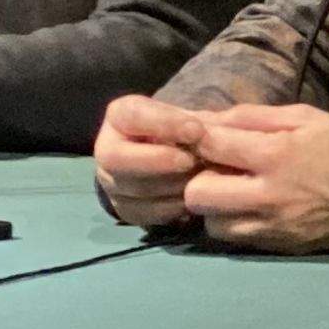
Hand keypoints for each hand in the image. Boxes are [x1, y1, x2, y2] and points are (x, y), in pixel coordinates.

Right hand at [94, 94, 209, 227]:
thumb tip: (221, 131)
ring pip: (133, 190)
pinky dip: (172, 208)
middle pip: (117, 159)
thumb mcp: (191, 118)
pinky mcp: (124, 209)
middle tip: (193, 162)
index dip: (164, 124)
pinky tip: (193, 199)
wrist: (173, 158)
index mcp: (120, 115)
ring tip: (199, 179)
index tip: (197, 130)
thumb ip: (204, 122)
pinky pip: (145, 214)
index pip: (132, 115)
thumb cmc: (183, 131)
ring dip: (171, 186)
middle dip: (158, 161)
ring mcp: (111, 182)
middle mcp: (106, 148)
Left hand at [179, 105, 328, 252]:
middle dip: (198, 178)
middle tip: (214, 169)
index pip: (211, 146)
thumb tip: (208, 118)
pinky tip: (247, 207)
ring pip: (212, 223)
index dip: (199, 138)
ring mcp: (270, 227)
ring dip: (215, 206)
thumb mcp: (299, 116)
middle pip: (198, 195)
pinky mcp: (276, 246)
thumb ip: (251, 117)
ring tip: (232, 191)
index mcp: (274, 155)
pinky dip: (233, 222)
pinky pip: (234, 239)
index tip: (200, 136)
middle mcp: (266, 196)